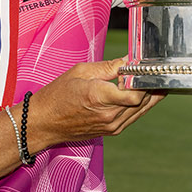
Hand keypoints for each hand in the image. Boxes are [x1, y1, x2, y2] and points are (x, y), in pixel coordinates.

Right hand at [26, 58, 162, 150]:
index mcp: (100, 97)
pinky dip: (140, 104)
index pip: (136, 92)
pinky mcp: (113, 131)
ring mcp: (112, 126)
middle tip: (147, 69)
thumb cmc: (57, 96)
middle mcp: (109, 116)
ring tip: (146, 78)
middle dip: (148, 84)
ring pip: (142, 109)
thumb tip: (130, 59)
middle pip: (143, 100)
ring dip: (147, 94)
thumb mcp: (81, 72)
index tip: (139, 66)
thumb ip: (110, 66)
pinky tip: (138, 92)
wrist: (43, 123)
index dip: (142, 78)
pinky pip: (134, 116)